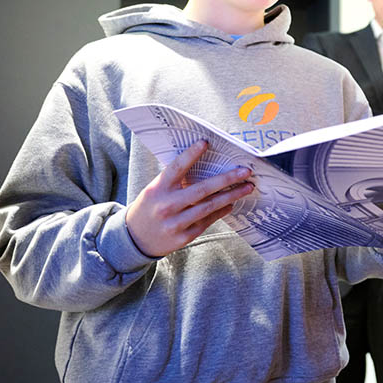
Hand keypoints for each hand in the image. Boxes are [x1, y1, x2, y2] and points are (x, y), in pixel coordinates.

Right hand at [125, 141, 254, 257]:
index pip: (176, 168)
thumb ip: (175, 179)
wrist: (135, 239)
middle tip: (246, 171)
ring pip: (209, 206)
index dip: (191, 154)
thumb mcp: (156, 189)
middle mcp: (167, 205)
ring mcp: (175, 223)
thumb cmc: (151, 207)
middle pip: (202, 189)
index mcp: (158, 189)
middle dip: (227, 179)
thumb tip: (206, 163)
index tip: (205, 142)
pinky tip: (231, 203)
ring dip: (232, 195)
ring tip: (247, 187)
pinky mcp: (184, 237)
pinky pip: (208, 221)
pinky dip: (221, 210)